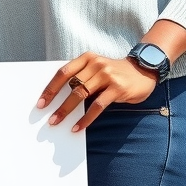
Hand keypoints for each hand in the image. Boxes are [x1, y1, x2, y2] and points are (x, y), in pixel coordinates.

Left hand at [38, 52, 158, 132]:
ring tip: (58, 122)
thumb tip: (59, 98)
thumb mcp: (97, 68)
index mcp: (87, 58)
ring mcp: (107, 75)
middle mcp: (96, 64)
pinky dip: (86, 118)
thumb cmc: (115, 72)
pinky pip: (97, 106)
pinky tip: (78, 127)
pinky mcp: (117, 88)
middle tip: (48, 117)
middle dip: (57, 102)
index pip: (63, 72)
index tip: (41, 102)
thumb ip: (82, 77)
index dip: (50, 88)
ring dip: (67, 111)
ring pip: (81, 95)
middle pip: (71, 85)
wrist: (143, 70)